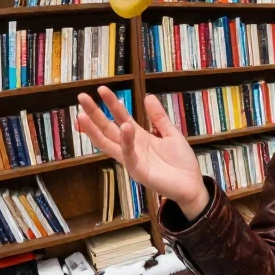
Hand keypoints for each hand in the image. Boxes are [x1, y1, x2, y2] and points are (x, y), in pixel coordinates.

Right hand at [76, 86, 209, 218]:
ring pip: (109, 143)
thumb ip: (158, 118)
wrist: (192, 185)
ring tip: (84, 114)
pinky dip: (126, 141)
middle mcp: (131, 148)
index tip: (101, 89)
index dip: (112, 104)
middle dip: (94, 114)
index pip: (120, 118)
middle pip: (108, 129)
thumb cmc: (181, 162)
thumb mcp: (171, 134)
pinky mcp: (138, 171)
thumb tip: (147, 97)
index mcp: (138, 138)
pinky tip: (124, 127)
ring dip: (96, 129)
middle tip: (81, 97)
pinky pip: (129, 155)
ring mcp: (132, 160)